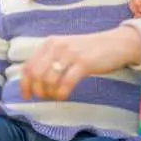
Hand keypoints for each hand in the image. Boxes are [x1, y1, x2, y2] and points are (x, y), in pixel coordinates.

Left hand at [20, 27, 140, 100]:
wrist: (116, 43)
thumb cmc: (89, 50)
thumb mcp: (65, 49)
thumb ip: (50, 60)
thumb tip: (35, 81)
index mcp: (49, 43)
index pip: (28, 66)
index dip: (24, 84)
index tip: (26, 96)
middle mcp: (56, 46)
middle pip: (36, 74)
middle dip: (37, 90)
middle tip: (44, 98)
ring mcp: (70, 54)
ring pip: (49, 80)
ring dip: (50, 93)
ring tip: (56, 96)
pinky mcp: (84, 63)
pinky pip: (66, 83)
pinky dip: (62, 94)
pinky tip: (64, 96)